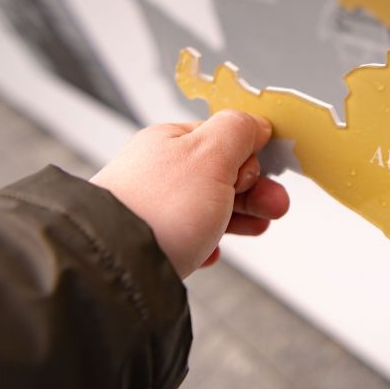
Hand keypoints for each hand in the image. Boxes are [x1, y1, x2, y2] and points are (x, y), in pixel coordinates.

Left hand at [90, 110, 288, 277]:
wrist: (115, 266)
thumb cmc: (158, 208)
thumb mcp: (210, 155)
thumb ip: (237, 131)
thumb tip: (254, 122)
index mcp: (170, 141)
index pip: (223, 137)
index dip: (253, 156)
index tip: (274, 174)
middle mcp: (157, 171)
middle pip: (219, 174)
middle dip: (253, 191)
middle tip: (274, 207)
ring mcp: (151, 207)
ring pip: (207, 206)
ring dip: (238, 216)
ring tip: (257, 228)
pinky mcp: (148, 241)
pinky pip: (187, 236)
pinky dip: (206, 241)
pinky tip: (211, 250)